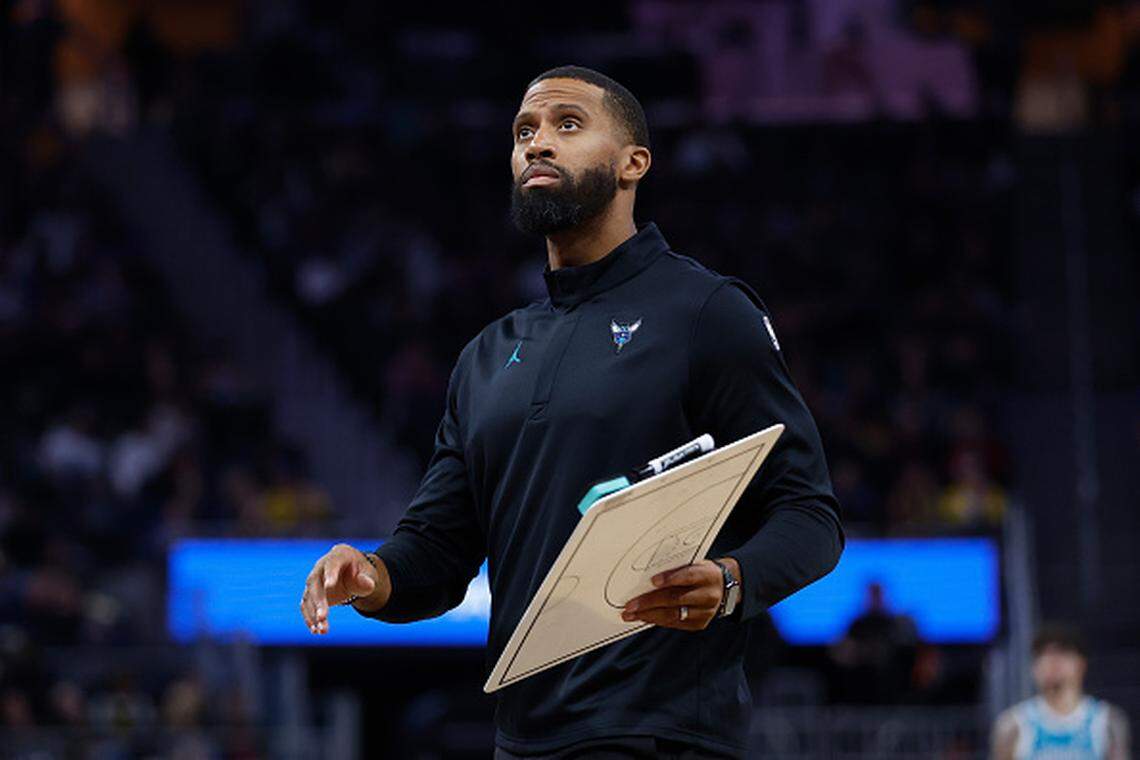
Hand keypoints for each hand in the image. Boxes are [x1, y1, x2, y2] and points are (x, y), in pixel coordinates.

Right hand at [300, 543, 386, 634]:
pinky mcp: (310, 593)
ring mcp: (314, 580)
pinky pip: (306, 605)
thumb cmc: (361, 571)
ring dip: (313, 614)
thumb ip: (367, 580)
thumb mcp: (369, 574)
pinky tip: (315, 630)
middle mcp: (321, 566)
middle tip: (323, 617)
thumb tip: (368, 584)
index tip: (329, 586)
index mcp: (338, 555)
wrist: (352, 574)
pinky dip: (309, 618)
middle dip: (319, 601)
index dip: (330, 574)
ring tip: (322, 630)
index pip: (332, 564)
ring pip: (309, 596)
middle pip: (315, 583)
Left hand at [620, 558, 739, 630]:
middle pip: (676, 599)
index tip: (652, 581)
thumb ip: (676, 569)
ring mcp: (705, 612)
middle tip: (630, 605)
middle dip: (650, 602)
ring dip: (649, 615)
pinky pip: (675, 623)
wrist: (725, 587)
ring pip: (674, 615)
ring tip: (631, 614)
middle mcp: (708, 595)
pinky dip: (657, 620)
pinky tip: (644, 617)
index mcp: (708, 575)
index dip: (671, 578)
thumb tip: (647, 577)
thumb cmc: (701, 572)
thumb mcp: (695, 564)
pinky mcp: (699, 624)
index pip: (688, 577)